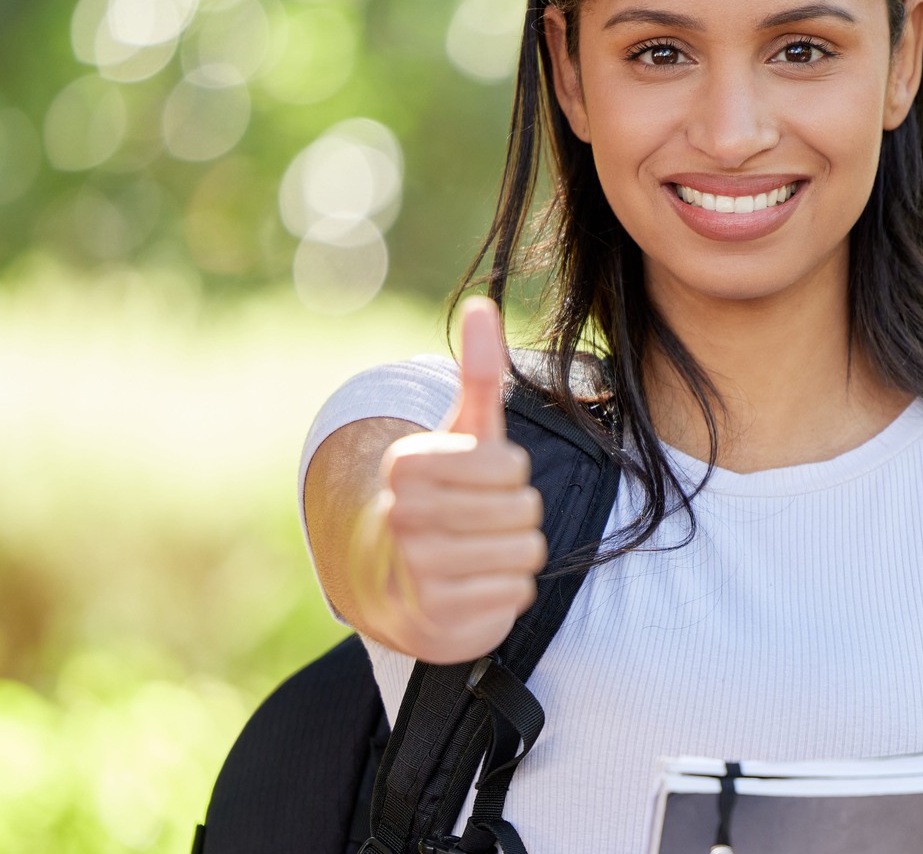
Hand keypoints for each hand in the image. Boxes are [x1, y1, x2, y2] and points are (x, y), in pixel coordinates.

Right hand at [348, 297, 545, 663]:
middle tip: (481, 522)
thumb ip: (476, 373)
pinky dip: (507, 592)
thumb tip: (483, 305)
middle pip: (524, 510)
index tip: (476, 482)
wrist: (397, 584)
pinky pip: (516, 594)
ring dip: (515, 555)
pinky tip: (474, 587)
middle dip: (517, 517)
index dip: (509, 475)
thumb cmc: (444, 497)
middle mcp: (403, 514)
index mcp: (408, 465)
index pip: (510, 465)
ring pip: (525, 552)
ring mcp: (417, 569)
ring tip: (479, 553)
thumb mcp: (461, 434)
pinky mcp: (436, 617)